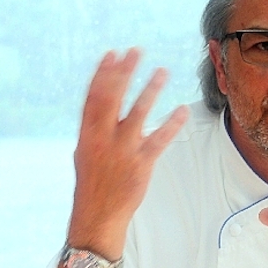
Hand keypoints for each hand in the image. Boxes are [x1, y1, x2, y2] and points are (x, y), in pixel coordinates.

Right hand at [68, 48, 188, 257]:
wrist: (97, 216)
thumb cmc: (92, 185)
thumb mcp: (84, 153)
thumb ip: (93, 129)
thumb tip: (98, 104)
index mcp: (86, 135)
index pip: (94, 98)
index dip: (103, 74)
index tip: (112, 54)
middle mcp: (102, 140)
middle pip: (113, 98)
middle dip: (124, 73)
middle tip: (136, 51)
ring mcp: (122, 152)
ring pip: (139, 113)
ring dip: (151, 90)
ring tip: (162, 71)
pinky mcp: (141, 165)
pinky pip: (159, 140)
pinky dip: (172, 124)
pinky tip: (182, 109)